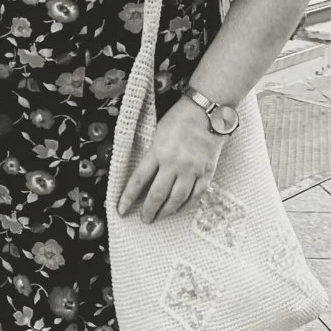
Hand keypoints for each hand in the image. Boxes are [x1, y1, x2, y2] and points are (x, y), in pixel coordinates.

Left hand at [118, 98, 224, 223]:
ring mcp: (193, 168)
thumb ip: (152, 155)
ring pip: (177, 198)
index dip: (128, 197)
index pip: (138, 180)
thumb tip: (144, 177)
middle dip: (149, 210)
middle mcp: (175, 162)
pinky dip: (186, 205)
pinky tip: (179, 209)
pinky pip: (196, 194)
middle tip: (144, 219)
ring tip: (160, 217)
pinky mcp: (207, 171)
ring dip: (167, 211)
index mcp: (158, 151)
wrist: (209, 110)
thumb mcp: (157, 133)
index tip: (121, 210)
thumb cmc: (180, 118)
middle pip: (158, 194)